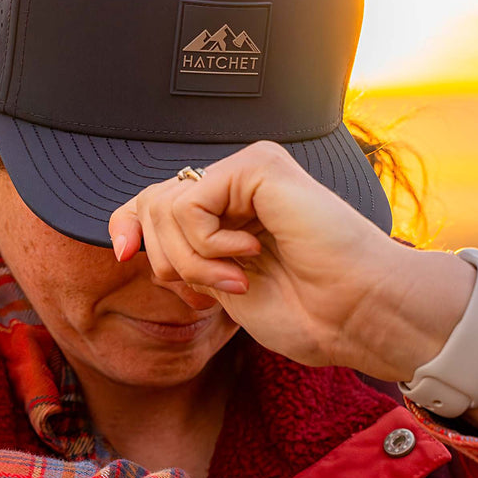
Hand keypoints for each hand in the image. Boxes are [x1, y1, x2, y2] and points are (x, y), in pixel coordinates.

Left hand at [108, 141, 395, 367]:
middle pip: (151, 204)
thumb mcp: (220, 285)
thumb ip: (182, 254)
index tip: (122, 252)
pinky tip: (250, 252)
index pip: (153, 201)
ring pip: (166, 207)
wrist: (355, 312)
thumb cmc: (306, 310)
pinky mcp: (258, 165)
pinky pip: (190, 203)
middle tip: (222, 286)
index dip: (126, 222)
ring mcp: (248, 171)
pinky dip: (208, 244)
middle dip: (171, 261)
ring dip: (195, 261)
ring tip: (242, 277)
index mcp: (230, 211)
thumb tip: (128, 235)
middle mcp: (237, 184)